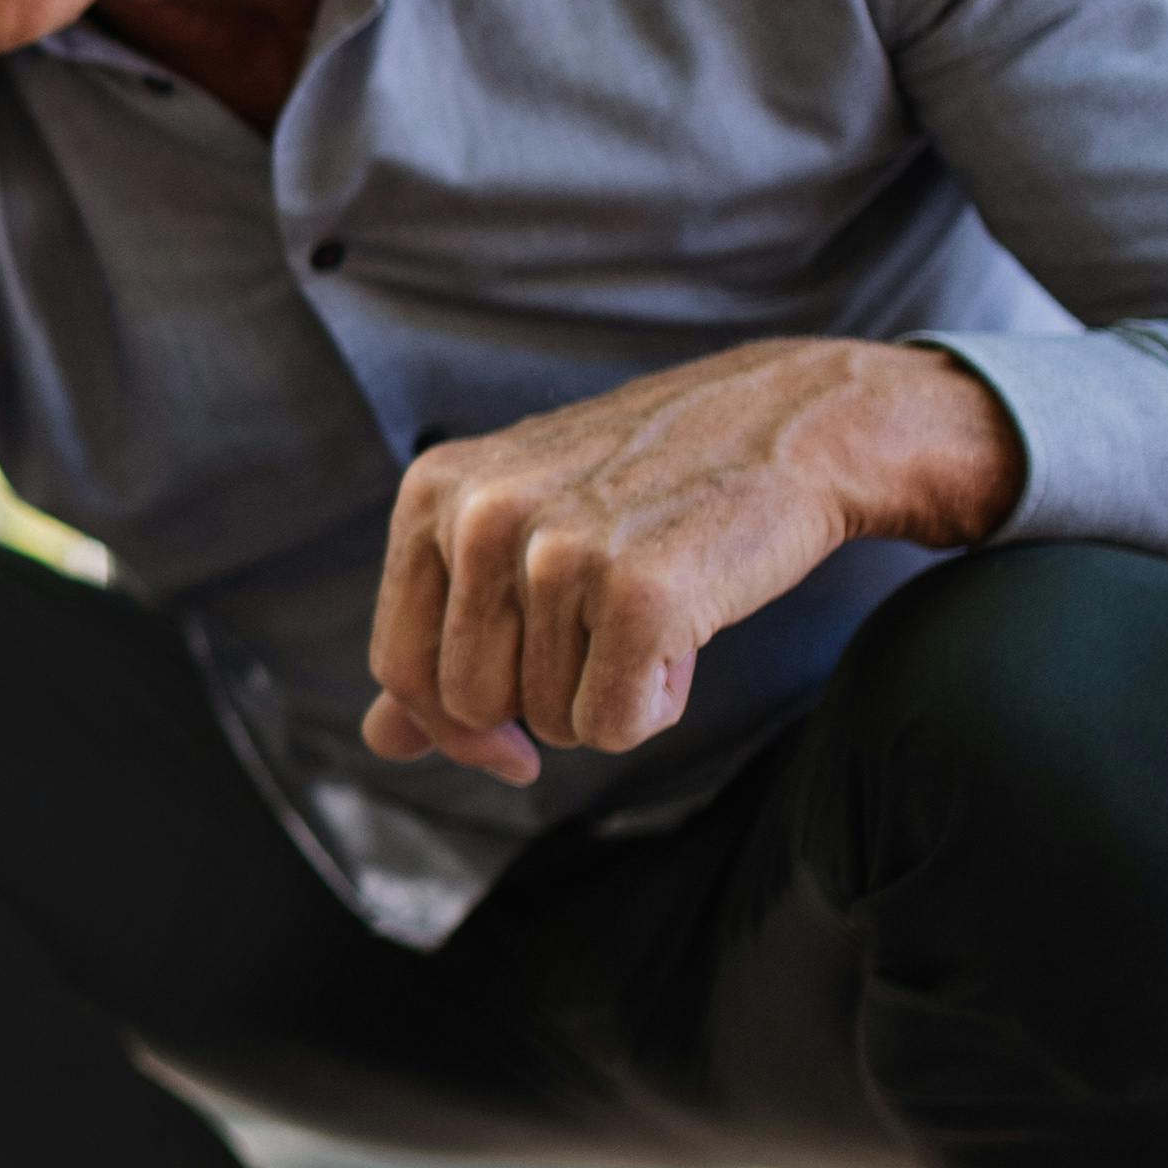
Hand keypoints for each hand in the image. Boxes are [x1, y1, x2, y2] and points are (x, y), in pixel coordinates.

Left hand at [362, 337, 1015, 781]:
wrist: (789, 425)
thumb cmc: (648, 493)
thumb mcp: (520, 539)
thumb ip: (443, 637)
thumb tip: (379, 743)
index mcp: (434, 493)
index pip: (398, 665)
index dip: (452, 727)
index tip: (509, 738)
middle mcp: (481, 514)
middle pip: (471, 706)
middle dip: (542, 703)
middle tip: (603, 631)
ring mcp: (558, 549)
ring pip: (550, 724)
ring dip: (610, 695)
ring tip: (650, 611)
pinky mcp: (639, 590)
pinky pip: (613, 728)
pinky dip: (656, 705)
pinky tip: (685, 634)